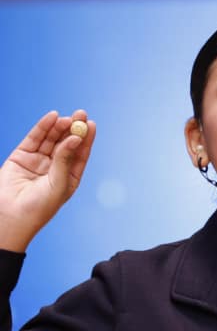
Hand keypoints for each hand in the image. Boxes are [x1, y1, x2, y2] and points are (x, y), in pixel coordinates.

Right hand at [0, 110, 95, 251]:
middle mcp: (55, 168)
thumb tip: (75, 138)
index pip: (80, 155)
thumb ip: (65, 160)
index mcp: (69, 178)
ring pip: (50, 139)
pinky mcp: (22, 156)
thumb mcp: (58, 183)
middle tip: (81, 114)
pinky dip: (43, 128)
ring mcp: (38, 162)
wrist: (11, 216)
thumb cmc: (39, 207)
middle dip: (74, 129)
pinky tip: (52, 117)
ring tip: (67, 117)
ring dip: (59, 127)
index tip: (91, 124)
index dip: (86, 139)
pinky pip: (34, 139)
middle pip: (66, 144)